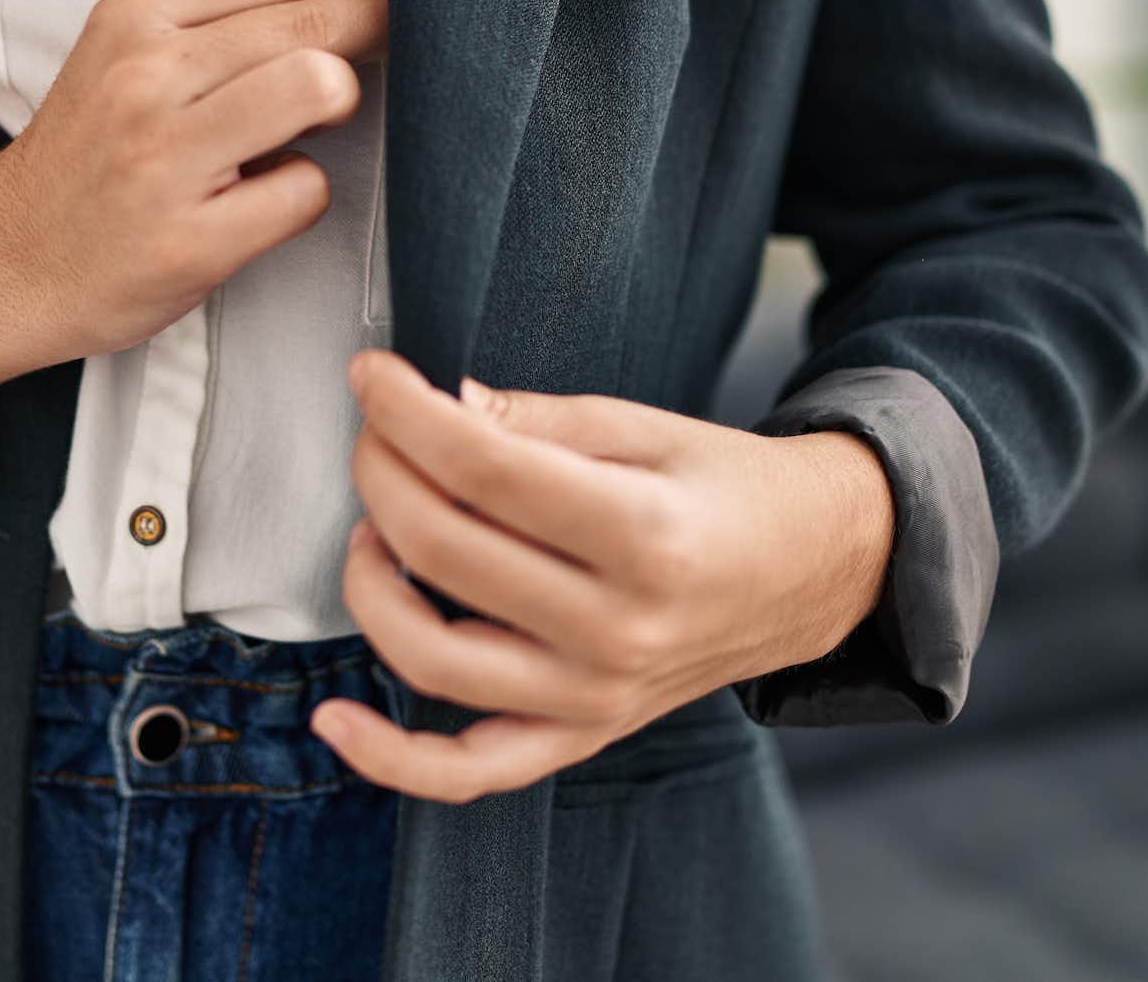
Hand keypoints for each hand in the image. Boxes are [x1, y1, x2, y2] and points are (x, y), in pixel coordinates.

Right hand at [0, 0, 387, 359]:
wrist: (7, 258)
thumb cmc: (90, 156)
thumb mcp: (130, 53)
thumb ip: (221, 16)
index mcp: (139, 13)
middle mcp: (148, 73)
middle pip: (314, 20)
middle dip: (386, 20)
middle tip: (424, 28)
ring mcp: (168, 156)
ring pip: (318, 87)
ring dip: (339, 103)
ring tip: (310, 120)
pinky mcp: (192, 237)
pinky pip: (305, 191)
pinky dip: (300, 194)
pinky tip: (261, 198)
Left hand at [311, 350, 895, 803]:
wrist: (814, 570)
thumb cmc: (728, 488)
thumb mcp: (648, 427)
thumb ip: (538, 421)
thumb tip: (438, 406)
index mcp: (644, 534)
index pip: (484, 469)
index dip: (405, 414)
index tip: (370, 376)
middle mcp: (619, 627)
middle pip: (445, 551)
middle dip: (381, 475)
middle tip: (372, 434)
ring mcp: (597, 695)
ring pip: (434, 657)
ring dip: (370, 584)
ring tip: (373, 528)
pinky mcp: (583, 734)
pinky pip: (471, 772)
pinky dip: (391, 758)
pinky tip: (333, 717)